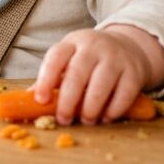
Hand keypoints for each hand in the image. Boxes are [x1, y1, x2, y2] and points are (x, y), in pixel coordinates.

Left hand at [31, 24, 163, 124]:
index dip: (46, 78)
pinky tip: (106, 118)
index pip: (56, 57)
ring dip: (91, 107)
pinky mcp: (134, 71)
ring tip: (86, 120)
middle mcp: (94, 47)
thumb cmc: (90, 59)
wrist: (129, 46)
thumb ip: (52, 78)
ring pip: (102, 83)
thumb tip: (28, 98)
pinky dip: (114, 109)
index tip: (41, 100)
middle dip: (68, 100)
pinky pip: (124, 93)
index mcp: (73, 43)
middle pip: (78, 72)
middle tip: (63, 119)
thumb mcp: (70, 59)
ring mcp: (116, 57)